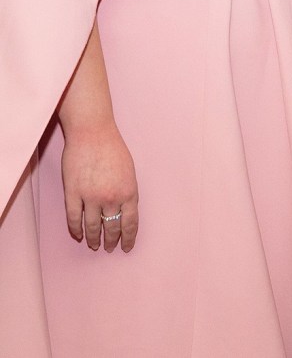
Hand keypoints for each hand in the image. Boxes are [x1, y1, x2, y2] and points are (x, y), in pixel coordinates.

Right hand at [61, 120, 138, 252]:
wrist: (92, 132)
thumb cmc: (112, 147)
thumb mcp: (129, 170)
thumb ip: (128, 191)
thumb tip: (124, 210)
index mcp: (129, 192)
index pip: (130, 223)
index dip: (128, 238)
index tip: (126, 247)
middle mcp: (111, 198)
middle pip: (112, 228)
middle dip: (111, 241)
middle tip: (109, 248)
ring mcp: (91, 197)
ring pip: (92, 227)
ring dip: (94, 239)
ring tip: (94, 245)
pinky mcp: (73, 193)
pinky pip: (74, 219)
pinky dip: (76, 230)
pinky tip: (78, 235)